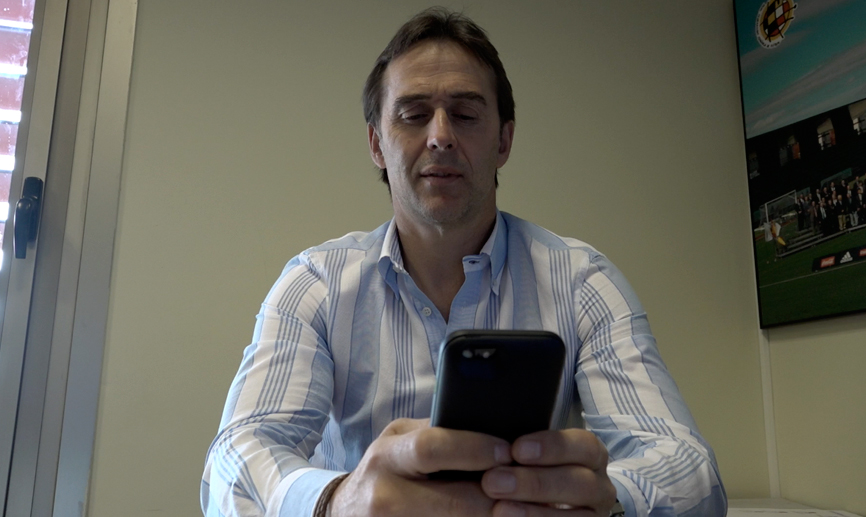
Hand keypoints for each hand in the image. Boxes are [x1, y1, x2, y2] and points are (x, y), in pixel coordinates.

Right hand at [327, 418, 512, 516]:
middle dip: (495, 497)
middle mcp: (383, 496)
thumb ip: (435, 432)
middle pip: (453, 501)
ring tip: (517, 508)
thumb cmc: (383, 470)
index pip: (433, 448)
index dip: (474, 449)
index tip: (507, 451)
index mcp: (386, 457)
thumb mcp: (398, 441)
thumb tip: (489, 425)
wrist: (346, 512)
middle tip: (527, 489)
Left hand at [480, 429, 616, 516]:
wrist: (533, 501)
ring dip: (535, 512)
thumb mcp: (531, 457)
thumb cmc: (530, 471)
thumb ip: (520, 451)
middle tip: (494, 481)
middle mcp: (598, 485)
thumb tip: (497, 447)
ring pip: (577, 515)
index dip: (553, 446)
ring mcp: (593, 513)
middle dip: (536, 482)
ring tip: (499, 508)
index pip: (584, 445)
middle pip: (579, 482)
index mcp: (590, 456)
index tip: (516, 449)